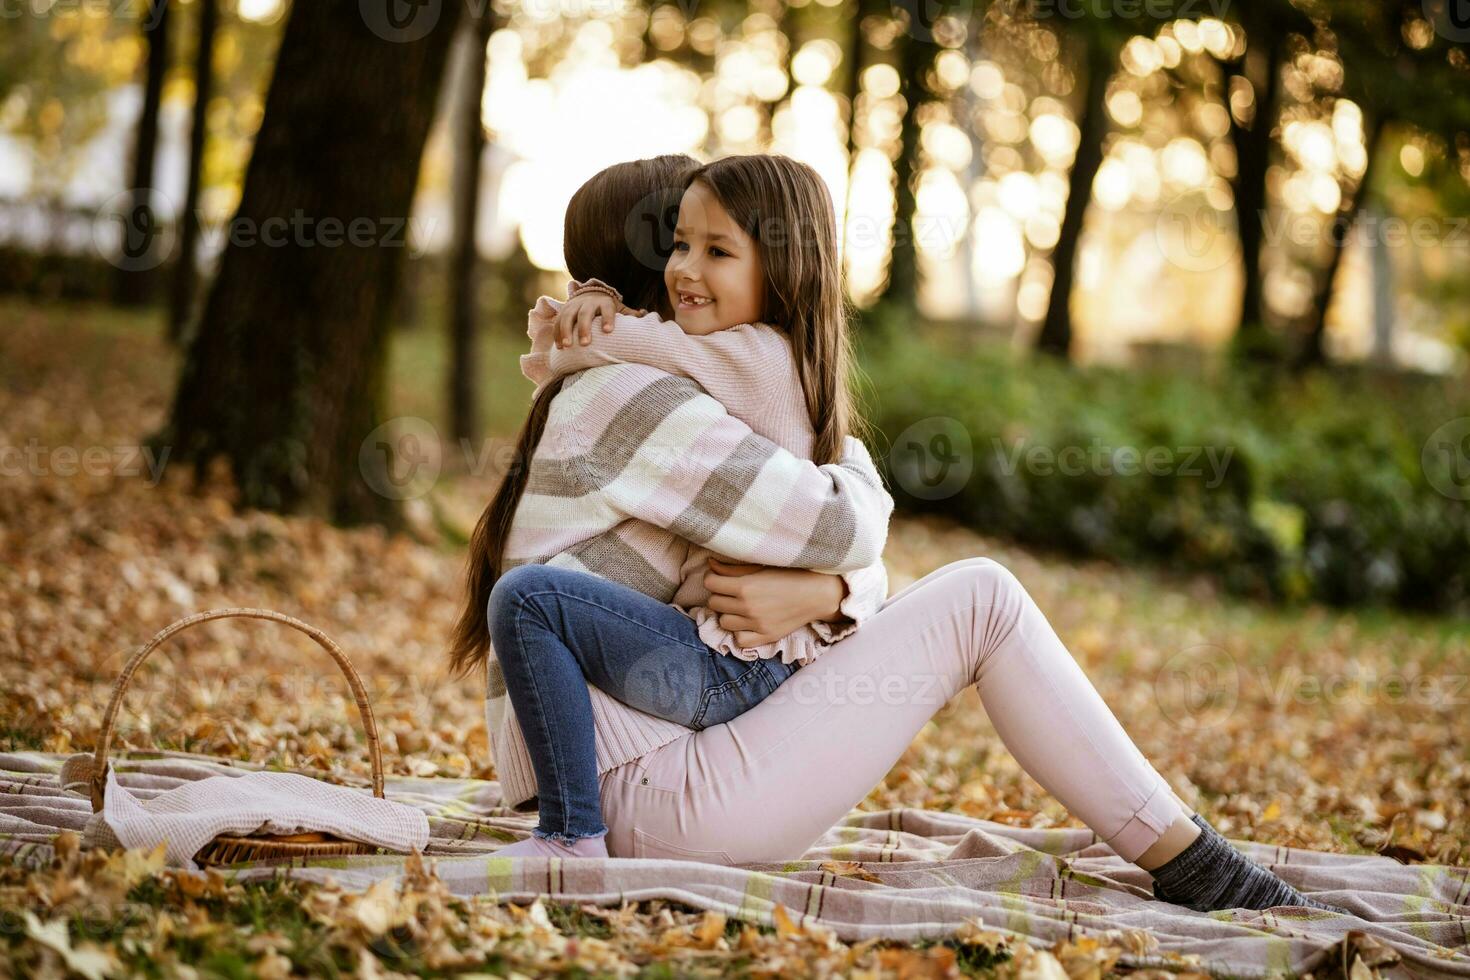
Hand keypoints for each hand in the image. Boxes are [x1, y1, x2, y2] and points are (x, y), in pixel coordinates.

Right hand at [554, 292, 644, 347]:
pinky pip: (557, 322)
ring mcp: (574, 305)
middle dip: (584, 328)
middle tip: (585, 343)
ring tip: (567, 346)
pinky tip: (559, 347)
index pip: (607, 308)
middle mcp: (587, 302)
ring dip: (566, 331)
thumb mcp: (619, 308)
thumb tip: (646, 315)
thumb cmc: (608, 308)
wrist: (589, 294)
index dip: (607, 318)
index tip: (608, 331)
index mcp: (604, 301)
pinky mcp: (563, 311)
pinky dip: (557, 334)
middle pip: (585, 313)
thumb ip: (630, 314)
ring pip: (567, 316)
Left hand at [703, 556, 846, 647]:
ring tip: (740, 607)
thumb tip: (710, 565)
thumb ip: (733, 568)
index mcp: (745, 586)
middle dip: (720, 595)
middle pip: (714, 603)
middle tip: (731, 592)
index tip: (720, 578)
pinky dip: (740, 632)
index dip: (714, 579)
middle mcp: (748, 607)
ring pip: (723, 622)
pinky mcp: (766, 637)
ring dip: (728, 614)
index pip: (710, 584)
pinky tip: (747, 623)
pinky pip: (739, 640)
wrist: (817, 593)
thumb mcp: (761, 566)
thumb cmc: (791, 575)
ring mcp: (756, 625)